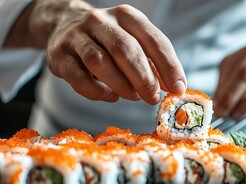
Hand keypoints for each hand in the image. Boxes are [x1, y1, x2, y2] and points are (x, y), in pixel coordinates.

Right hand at [30, 1, 185, 103]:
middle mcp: (100, 21)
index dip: (168, 65)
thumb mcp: (135, 42)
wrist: (65, 26)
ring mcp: (76, 36)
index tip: (178, 88)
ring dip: (122, 85)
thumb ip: (154, 63)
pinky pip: (79, 78)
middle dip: (144, 78)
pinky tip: (110, 95)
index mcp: (126, 16)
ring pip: (100, 62)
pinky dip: (98, 92)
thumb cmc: (109, 40)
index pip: (153, 39)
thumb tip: (174, 87)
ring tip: (134, 96)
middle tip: (153, 97)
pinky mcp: (58, 55)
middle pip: (126, 50)